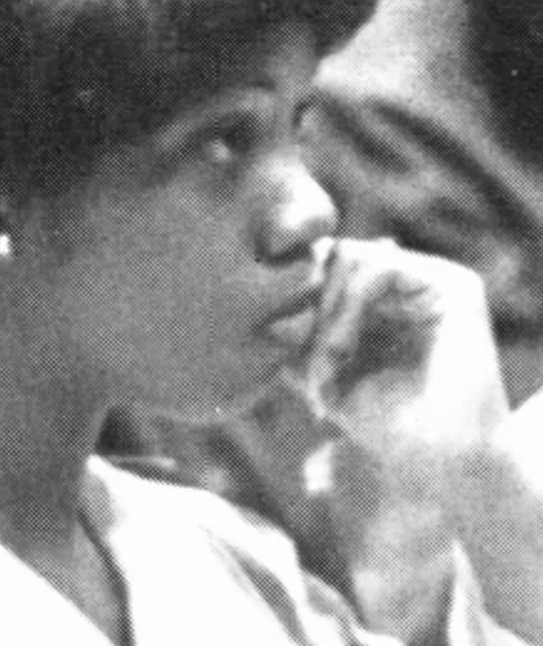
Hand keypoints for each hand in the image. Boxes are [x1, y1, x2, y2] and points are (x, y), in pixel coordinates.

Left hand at [299, 238, 509, 493]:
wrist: (439, 463)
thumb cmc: (380, 423)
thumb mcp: (317, 368)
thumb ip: (296, 326)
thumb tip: (262, 285)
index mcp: (386, 297)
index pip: (322, 265)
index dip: (291, 297)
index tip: (280, 347)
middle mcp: (413, 281)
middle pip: (333, 255)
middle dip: (307, 305)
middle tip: (301, 359)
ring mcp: (436, 279)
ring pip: (350, 257)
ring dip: (325, 313)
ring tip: (325, 362)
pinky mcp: (457, 287)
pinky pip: (379, 268)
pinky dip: (347, 308)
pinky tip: (340, 350)